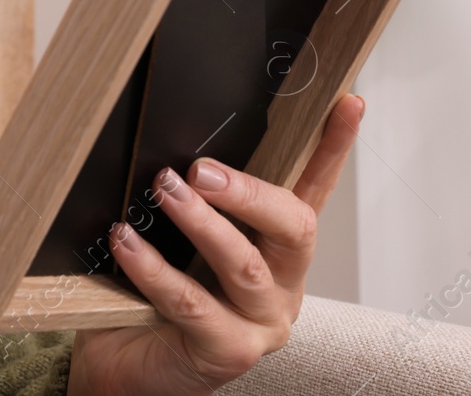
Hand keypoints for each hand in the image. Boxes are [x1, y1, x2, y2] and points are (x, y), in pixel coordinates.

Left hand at [67, 93, 365, 394]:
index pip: (312, 190)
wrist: (124, 368)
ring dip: (201, 222)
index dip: (331, 147)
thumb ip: (186, 201)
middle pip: (292, 227)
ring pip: (243, 265)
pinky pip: (191, 302)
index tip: (346, 102)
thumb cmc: (149, 299)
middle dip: (249, 191)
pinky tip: (126, 242)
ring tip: (164, 191)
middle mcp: (280, 285)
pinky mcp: (228, 350)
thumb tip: (164, 144)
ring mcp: (260, 321)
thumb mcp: (173, 241)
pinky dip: (154, 268)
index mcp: (275, 250)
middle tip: (200, 168)